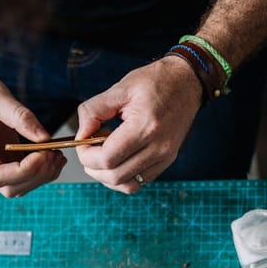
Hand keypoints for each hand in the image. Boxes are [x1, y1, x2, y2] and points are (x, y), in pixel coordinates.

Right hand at [0, 58, 66, 197]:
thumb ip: (21, 117)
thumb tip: (44, 138)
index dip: (24, 171)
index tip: (42, 154)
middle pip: (11, 188)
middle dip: (36, 175)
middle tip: (54, 154)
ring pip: (21, 187)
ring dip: (42, 175)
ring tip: (57, 155)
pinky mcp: (7, 161)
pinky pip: (26, 176)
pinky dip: (43, 170)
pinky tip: (54, 156)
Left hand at [75, 55, 201, 193]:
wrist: (187, 83)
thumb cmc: (156, 82)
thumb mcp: (120, 88)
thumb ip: (94, 110)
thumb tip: (80, 135)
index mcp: (145, 127)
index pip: (107, 159)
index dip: (86, 155)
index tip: (81, 143)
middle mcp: (158, 147)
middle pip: (115, 176)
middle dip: (93, 167)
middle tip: (88, 151)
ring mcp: (165, 157)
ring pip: (127, 185)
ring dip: (107, 177)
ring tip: (101, 157)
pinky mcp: (167, 161)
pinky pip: (140, 182)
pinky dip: (122, 177)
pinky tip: (116, 161)